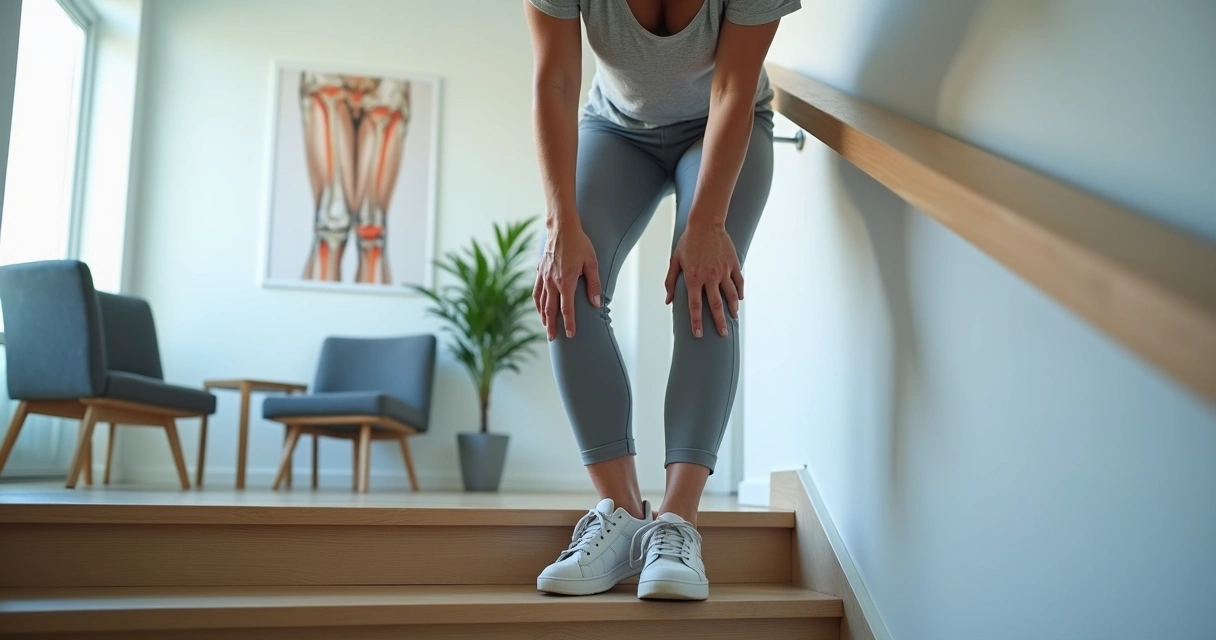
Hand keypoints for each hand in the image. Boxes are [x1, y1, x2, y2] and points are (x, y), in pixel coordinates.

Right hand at [534, 219, 601, 340]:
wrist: (561, 228)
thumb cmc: (580, 244)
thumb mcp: (592, 263)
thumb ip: (594, 285)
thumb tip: (596, 304)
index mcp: (566, 281)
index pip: (567, 309)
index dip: (569, 323)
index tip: (571, 334)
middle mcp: (552, 282)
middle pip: (550, 309)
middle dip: (552, 326)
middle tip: (553, 339)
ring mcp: (544, 277)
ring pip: (541, 302)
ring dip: (543, 316)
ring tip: (545, 327)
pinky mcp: (540, 271)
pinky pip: (536, 291)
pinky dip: (537, 303)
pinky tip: (539, 309)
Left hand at [665, 222, 742, 337]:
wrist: (706, 223)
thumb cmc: (688, 242)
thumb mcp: (675, 260)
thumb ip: (670, 282)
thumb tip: (668, 301)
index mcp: (693, 278)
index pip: (695, 306)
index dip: (696, 322)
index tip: (698, 334)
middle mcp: (710, 277)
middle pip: (716, 305)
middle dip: (719, 322)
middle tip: (722, 334)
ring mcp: (723, 271)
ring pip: (730, 295)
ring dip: (732, 309)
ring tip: (733, 319)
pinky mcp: (733, 264)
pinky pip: (738, 282)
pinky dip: (739, 292)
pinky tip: (739, 300)